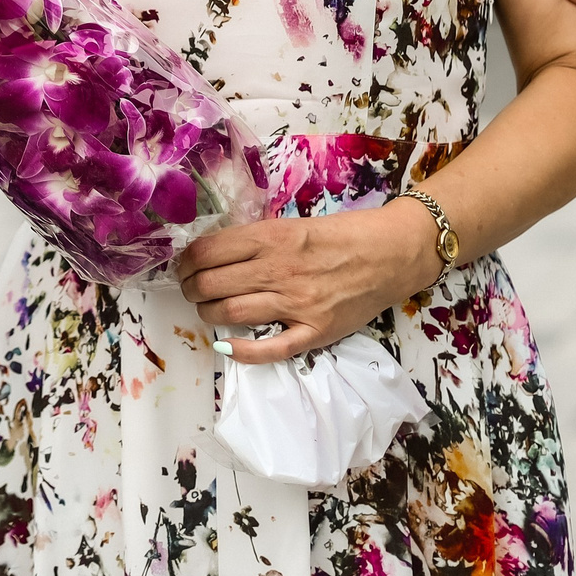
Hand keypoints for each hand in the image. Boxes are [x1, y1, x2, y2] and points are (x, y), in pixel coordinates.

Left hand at [173, 201, 440, 362]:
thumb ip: (257, 240)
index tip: (184, 267)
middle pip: (211, 284)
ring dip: (209, 314)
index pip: (207, 252)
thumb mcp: (293, 225)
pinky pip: (271, 348)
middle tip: (192, 290)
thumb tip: (213, 254)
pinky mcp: (316, 331)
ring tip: (208, 310)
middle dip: (191, 289)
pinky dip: (242, 351)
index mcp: (270, 238)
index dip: (185, 263)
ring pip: (231, 313)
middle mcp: (278, 270)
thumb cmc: (342, 234)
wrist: (391, 253)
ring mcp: (296, 304)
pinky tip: (227, 345)